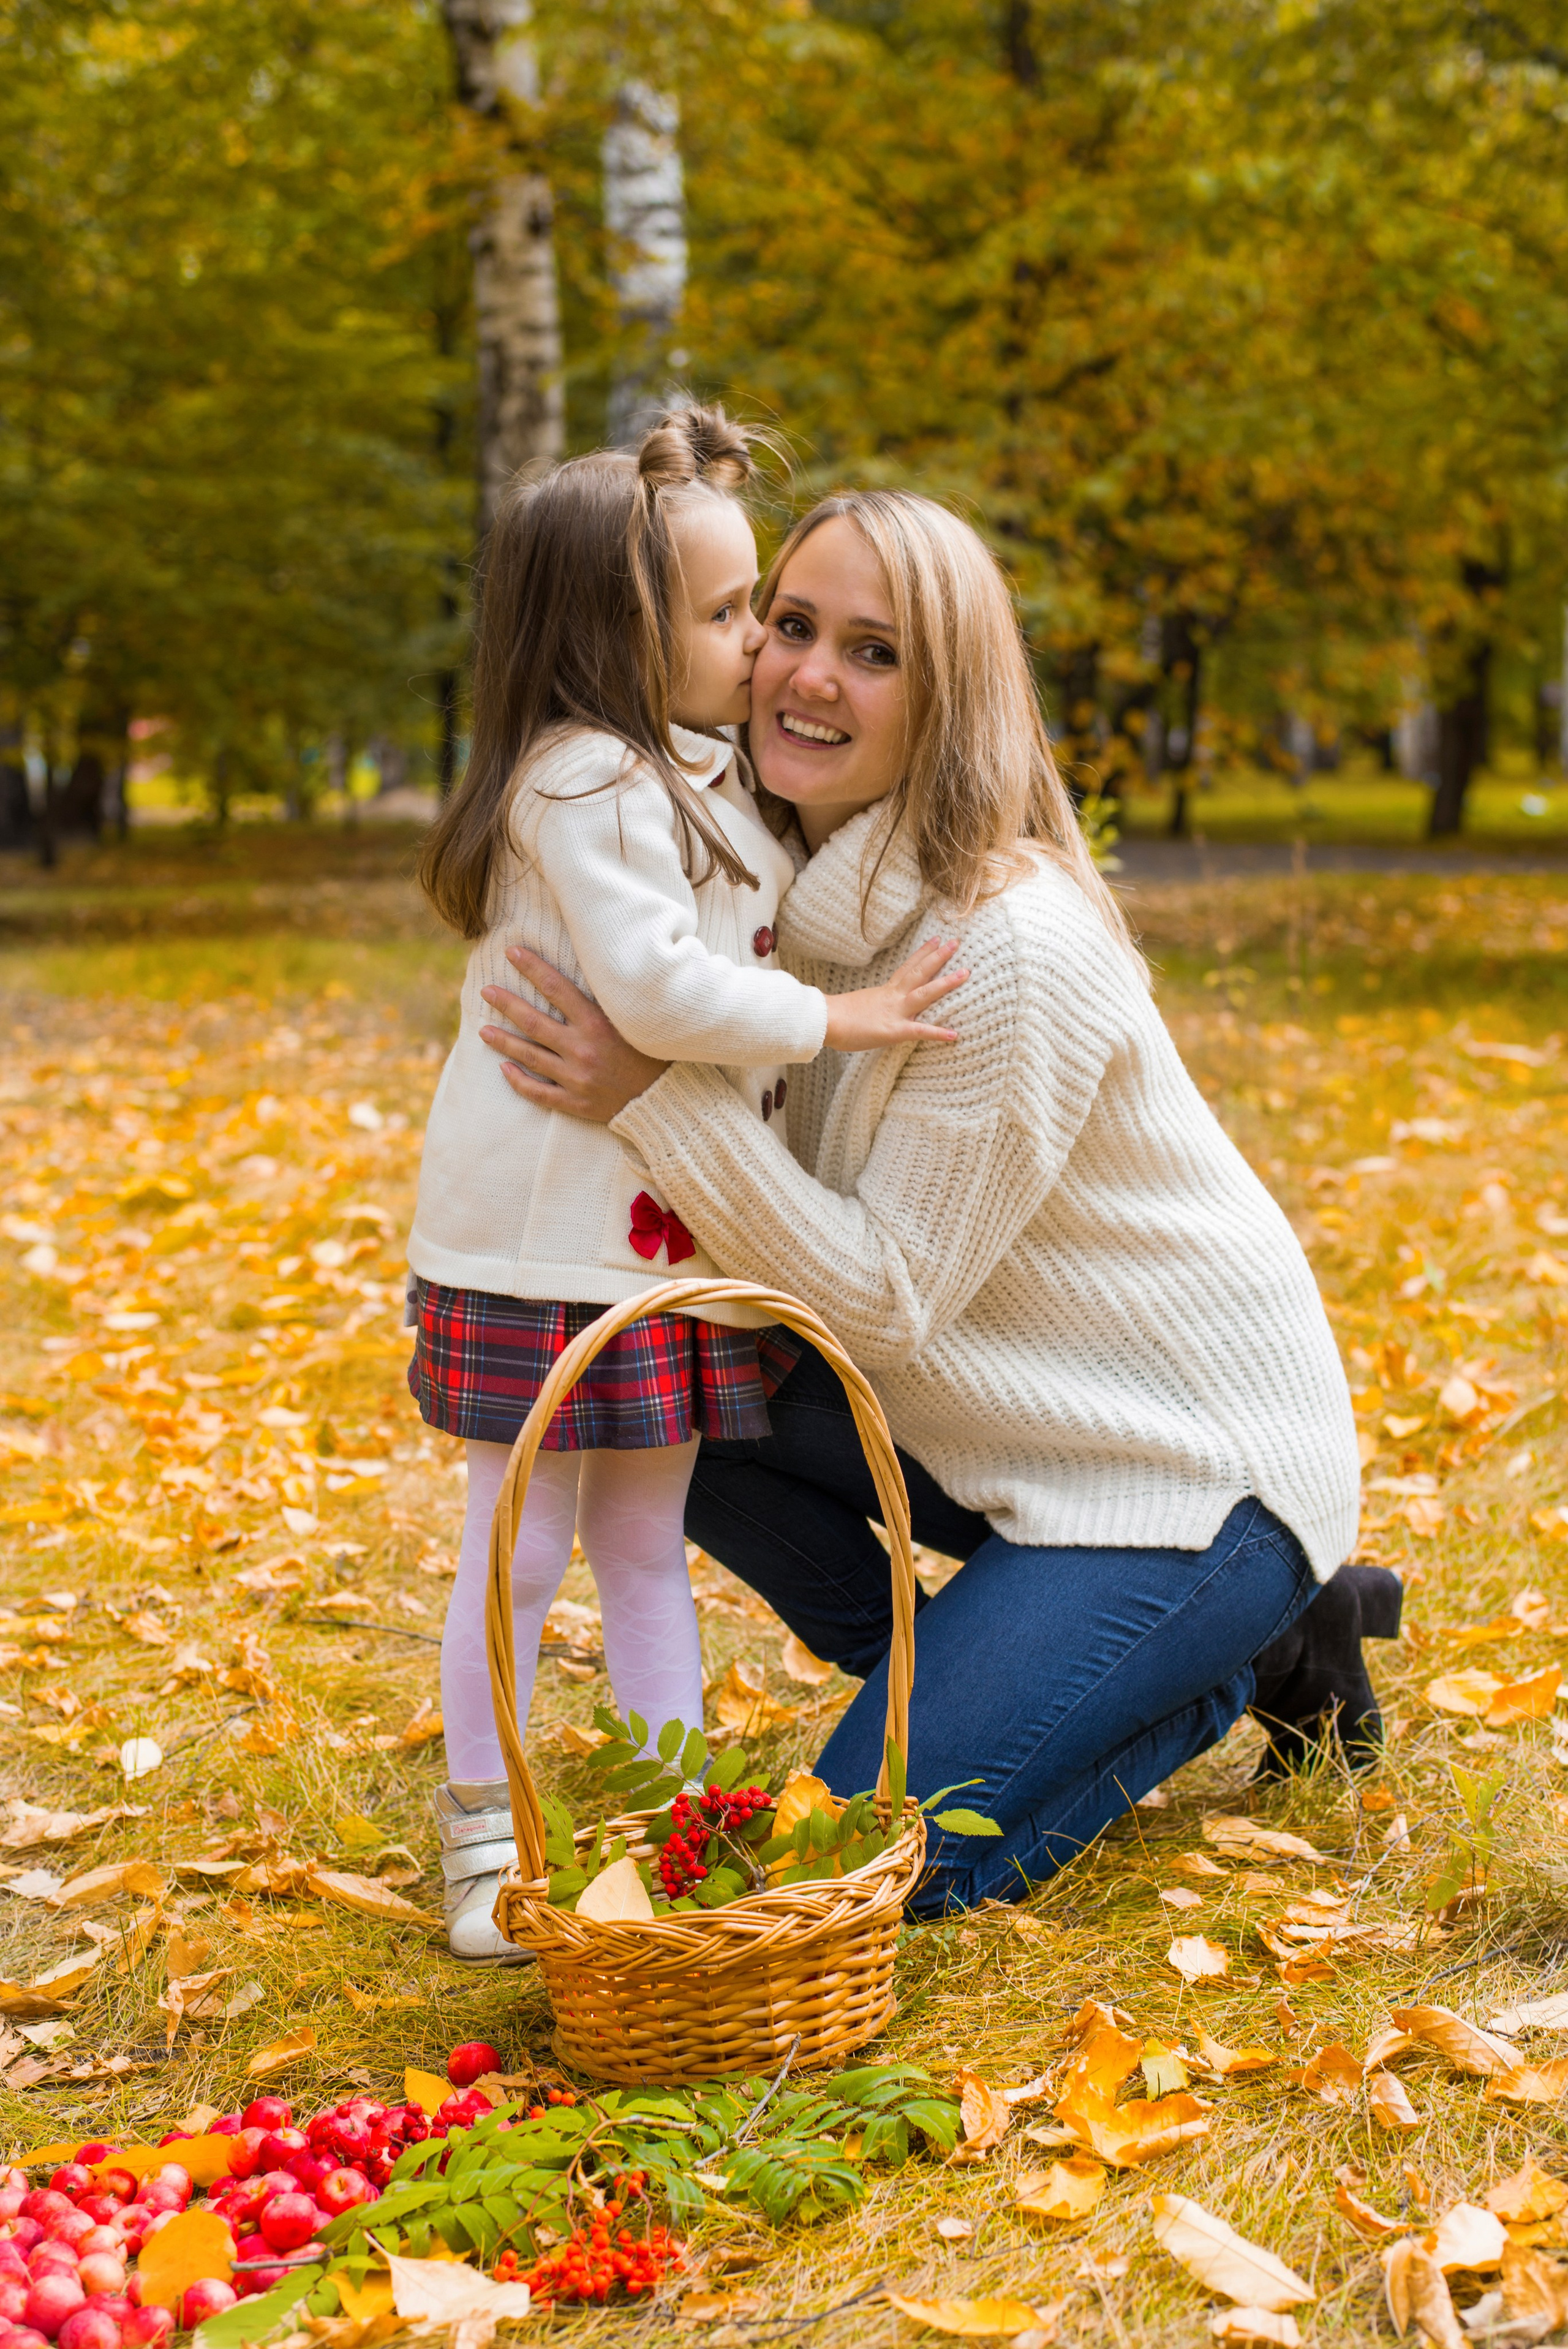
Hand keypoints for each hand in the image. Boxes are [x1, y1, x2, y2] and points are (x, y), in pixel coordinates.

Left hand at [478, 945, 668, 1122]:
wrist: (668, 1100)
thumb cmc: (656, 1053)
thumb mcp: (636, 1019)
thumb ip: (611, 999)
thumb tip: (595, 965)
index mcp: (598, 1023)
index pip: (556, 987)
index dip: (531, 967)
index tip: (511, 952)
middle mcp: (583, 1049)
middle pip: (534, 1021)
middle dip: (506, 1004)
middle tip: (487, 991)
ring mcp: (577, 1078)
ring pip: (530, 1056)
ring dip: (504, 1042)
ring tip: (483, 1030)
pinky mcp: (576, 1103)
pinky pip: (538, 1093)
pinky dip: (518, 1081)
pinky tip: (503, 1070)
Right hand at [821, 937, 966, 1052]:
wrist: (824, 1020)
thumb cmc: (833, 1016)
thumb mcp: (857, 1006)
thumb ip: (871, 1006)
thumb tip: (872, 1009)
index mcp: (885, 992)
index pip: (907, 968)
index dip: (923, 954)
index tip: (935, 940)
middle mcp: (893, 997)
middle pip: (919, 973)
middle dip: (939, 957)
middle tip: (956, 943)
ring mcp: (895, 1012)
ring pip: (924, 994)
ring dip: (946, 983)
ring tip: (965, 973)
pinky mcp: (893, 1031)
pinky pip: (919, 1031)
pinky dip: (938, 1034)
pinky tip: (954, 1035)